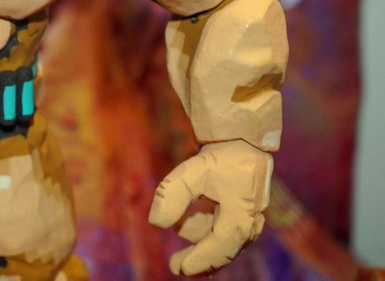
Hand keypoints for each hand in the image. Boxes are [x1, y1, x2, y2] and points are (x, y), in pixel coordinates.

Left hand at [149, 140, 271, 274]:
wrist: (242, 141)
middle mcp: (251, 223)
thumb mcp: (190, 173)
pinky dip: (207, 231)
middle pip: (223, 251)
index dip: (199, 260)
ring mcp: (250, 219)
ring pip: (224, 241)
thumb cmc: (218, 158)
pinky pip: (225, 232)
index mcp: (242, 216)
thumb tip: (156, 223)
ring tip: (178, 230)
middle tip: (175, 267)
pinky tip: (186, 226)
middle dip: (199, 260)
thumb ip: (171, 196)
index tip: (180, 269)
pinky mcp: (245, 214)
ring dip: (200, 240)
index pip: (219, 247)